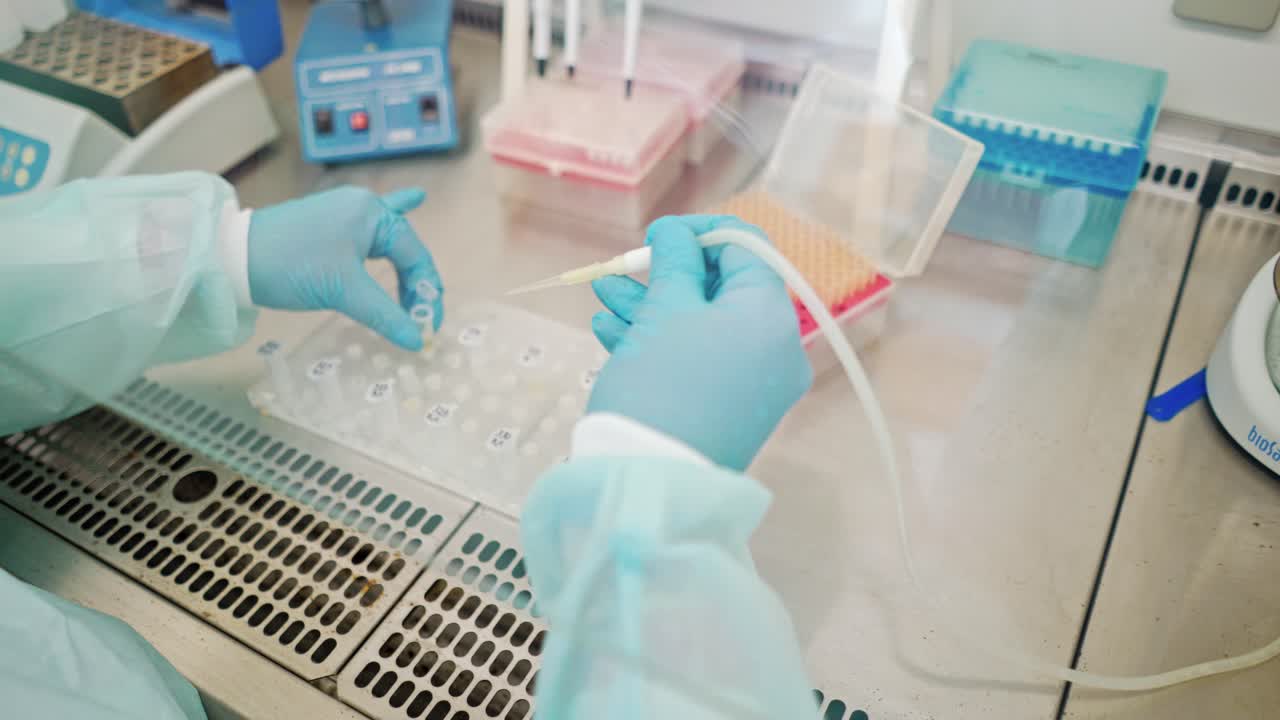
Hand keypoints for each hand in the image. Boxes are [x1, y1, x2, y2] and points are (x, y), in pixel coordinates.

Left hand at [248, 186, 443, 349]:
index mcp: (371, 214)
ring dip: (405, 264)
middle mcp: (362, 207)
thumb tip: (416, 340)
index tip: (428, 323)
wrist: (234, 257)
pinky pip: (371, 228)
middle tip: (423, 313)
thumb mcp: (343, 291)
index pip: (415, 254)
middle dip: (416, 282)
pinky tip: (415, 200)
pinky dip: (393, 219)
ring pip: (389, 240)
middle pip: (404, 248)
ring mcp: (344, 213)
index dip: (426, 292)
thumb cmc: (293, 265)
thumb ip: (385, 314)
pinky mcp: (329, 224)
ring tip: (423, 280)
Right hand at [586, 215, 811, 469]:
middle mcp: (775, 350)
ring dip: (653, 307)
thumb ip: (675, 262)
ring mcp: (754, 385)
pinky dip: (661, 343)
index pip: (747, 250)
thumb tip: (678, 235)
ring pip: (704, 327)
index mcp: (771, 316)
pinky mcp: (728, 412)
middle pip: (723, 290)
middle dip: (666, 275)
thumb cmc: (661, 384)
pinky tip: (609, 332)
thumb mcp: (665, 310)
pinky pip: (700, 362)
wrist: (650, 482)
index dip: (699, 233)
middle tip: (620, 270)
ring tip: (602, 297)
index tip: (656, 236)